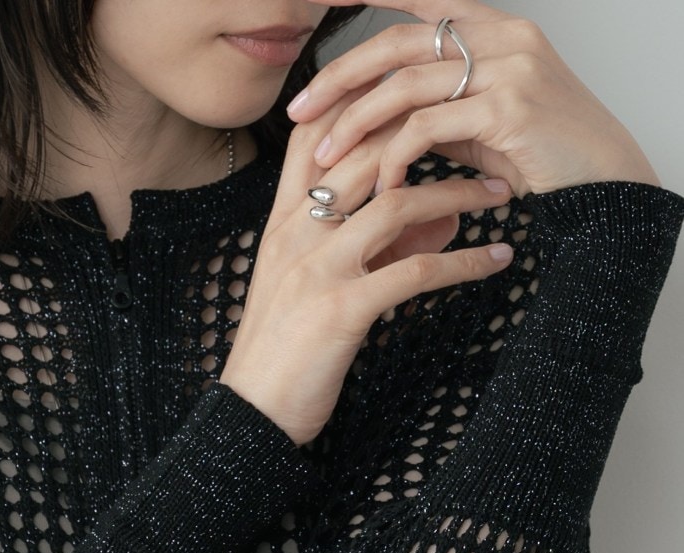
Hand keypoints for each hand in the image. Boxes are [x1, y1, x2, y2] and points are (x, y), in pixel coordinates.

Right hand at [220, 96, 514, 446]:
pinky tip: (496, 260)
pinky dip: (463, 262)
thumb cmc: (284, 349)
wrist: (253, 411)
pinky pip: (414, 272)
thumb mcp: (321, 286)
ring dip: (457, 193)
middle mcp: (295, 234)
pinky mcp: (341, 310)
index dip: (367, 101)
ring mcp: (317, 269)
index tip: (421, 92)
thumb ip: (375, 247)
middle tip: (483, 133)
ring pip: (395, 204)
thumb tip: (440, 219)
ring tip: (501, 191)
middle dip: (429, 135)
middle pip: (364, 153)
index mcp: (283, 223)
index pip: (317, 137)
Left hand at [291, 0, 659, 197]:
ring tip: (325, 158)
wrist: (602, 184)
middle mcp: (500, 35)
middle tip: (299, 112)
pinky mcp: (507, 106)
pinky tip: (383, 183)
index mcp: (492, 28)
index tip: (316, 4)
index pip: (416, 2)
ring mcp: (507, 66)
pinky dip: (395, 157)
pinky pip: (427, 127)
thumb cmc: (540, 155)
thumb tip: (383, 119)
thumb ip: (438, 106)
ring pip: (405, 86)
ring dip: (356, 125)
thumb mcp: (482, 122)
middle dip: (338, 78)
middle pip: (396, 43)